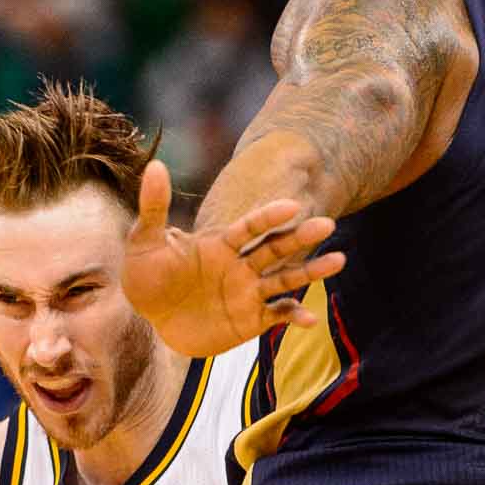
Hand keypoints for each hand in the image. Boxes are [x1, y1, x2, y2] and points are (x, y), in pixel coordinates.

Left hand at [122, 161, 346, 357]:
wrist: (152, 319)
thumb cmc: (146, 278)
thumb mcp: (146, 241)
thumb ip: (155, 207)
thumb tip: (155, 165)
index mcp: (220, 243)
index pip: (250, 226)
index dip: (269, 217)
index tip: (291, 206)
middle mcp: (241, 265)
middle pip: (276, 248)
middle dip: (301, 237)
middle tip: (328, 224)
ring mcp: (249, 292)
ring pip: (286, 279)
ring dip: (312, 271)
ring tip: (339, 260)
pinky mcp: (251, 320)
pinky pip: (278, 315)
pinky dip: (295, 316)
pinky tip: (311, 319)